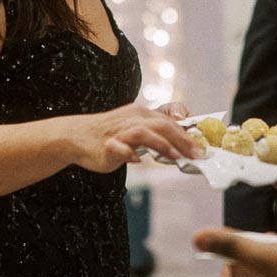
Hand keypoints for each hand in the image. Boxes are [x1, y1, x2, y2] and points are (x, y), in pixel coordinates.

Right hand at [70, 102, 203, 172]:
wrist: (77, 135)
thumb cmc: (108, 134)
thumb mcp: (133, 128)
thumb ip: (153, 135)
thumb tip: (178, 147)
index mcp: (140, 114)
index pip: (168, 122)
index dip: (187, 134)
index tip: (200, 147)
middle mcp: (132, 119)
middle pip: (161, 125)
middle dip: (182, 140)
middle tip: (195, 155)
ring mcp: (119, 132)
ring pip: (144, 133)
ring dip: (162, 145)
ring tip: (176, 157)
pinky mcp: (106, 144)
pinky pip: (119, 148)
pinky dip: (129, 154)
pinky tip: (138, 161)